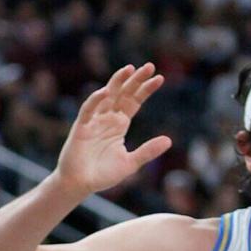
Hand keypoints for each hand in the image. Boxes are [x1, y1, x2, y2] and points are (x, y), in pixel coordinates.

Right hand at [53, 63, 172, 194]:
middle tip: (149, 66)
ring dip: (117, 82)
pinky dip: (96, 100)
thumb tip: (169, 140)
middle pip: (123, 94)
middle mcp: (107, 118)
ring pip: (106, 96)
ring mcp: (94, 121)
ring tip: (129, 69)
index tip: (160, 78)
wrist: (81, 184)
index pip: (134, 101)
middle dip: (135, 80)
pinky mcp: (81, 127)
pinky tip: (106, 91)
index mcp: (119, 124)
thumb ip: (148, 151)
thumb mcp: (131, 162)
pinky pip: (88, 110)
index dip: (145, 90)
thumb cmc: (103, 174)